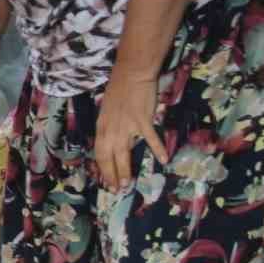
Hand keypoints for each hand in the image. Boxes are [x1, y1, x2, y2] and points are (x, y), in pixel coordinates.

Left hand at [94, 72, 168, 191]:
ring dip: (125, 170)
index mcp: (102, 126)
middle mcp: (111, 129)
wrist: (132, 73)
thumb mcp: (108, 110)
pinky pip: (150, 138)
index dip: (103, 169)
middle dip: (112, 175)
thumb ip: (110, 127)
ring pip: (124, 153)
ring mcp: (126, 125)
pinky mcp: (142, 120)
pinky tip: (164, 159)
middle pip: (109, 157)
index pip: (100, 153)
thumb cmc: (119, 88)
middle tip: (117, 189)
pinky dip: (158, 149)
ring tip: (128, 184)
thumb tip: (115, 142)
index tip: (106, 181)